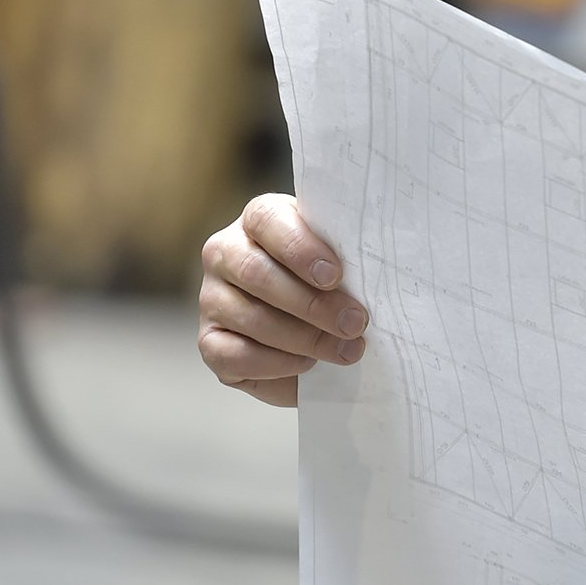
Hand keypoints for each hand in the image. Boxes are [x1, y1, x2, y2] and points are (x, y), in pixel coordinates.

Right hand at [197, 194, 367, 406]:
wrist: (318, 327)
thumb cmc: (336, 282)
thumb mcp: (344, 261)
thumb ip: (350, 257)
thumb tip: (376, 279)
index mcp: (259, 220)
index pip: (267, 220)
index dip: (300, 248)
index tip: (336, 275)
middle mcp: (225, 253)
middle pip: (257, 273)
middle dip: (313, 304)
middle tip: (356, 323)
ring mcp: (212, 298)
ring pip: (251, 317)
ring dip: (305, 338)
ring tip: (347, 350)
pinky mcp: (209, 341)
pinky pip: (233, 355)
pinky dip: (276, 363)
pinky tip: (308, 364)